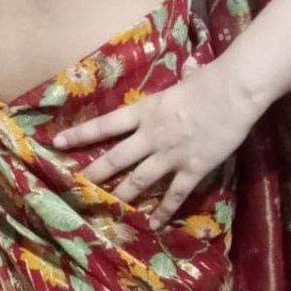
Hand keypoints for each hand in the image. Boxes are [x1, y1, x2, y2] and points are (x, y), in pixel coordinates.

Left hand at [53, 58, 255, 227]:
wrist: (233, 92)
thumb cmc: (210, 79)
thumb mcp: (189, 78)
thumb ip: (184, 77)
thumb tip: (190, 66)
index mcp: (146, 110)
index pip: (104, 124)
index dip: (80, 134)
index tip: (57, 142)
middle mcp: (151, 135)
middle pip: (115, 158)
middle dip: (94, 174)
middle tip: (76, 187)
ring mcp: (170, 154)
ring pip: (139, 181)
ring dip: (122, 196)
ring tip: (107, 209)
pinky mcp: (192, 169)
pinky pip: (175, 195)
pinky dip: (164, 211)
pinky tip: (154, 224)